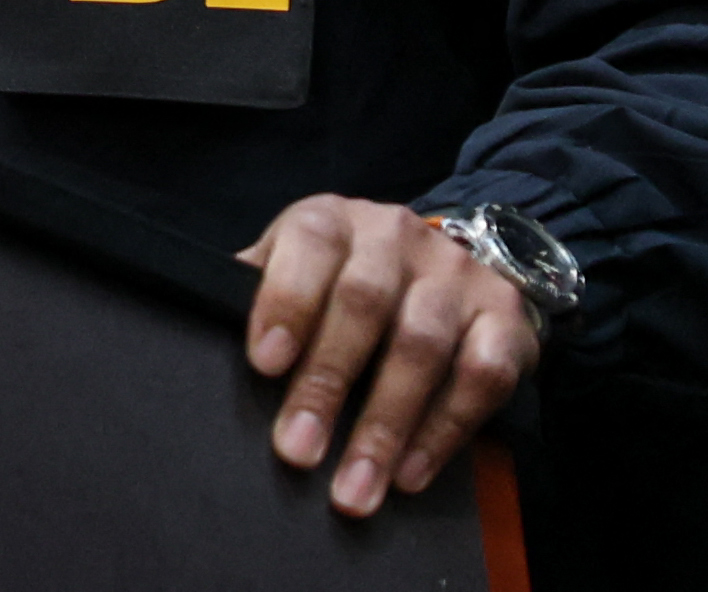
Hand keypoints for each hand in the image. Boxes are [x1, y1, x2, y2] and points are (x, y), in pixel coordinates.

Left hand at [237, 194, 538, 518]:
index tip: (264, 363)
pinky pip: (482, 373)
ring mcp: (455, 273)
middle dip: (327, 381)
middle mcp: (397, 235)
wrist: (444, 265)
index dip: (286, 299)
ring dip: (386, 423)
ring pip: (422, 342)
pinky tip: (411, 472)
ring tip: (355, 487)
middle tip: (297, 451)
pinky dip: (446, 428)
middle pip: (364, 300)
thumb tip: (203, 336)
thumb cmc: (346, 280)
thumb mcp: (297, 268)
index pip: (310, 243)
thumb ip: (258, 292)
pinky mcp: (504, 316)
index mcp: (335, 220)